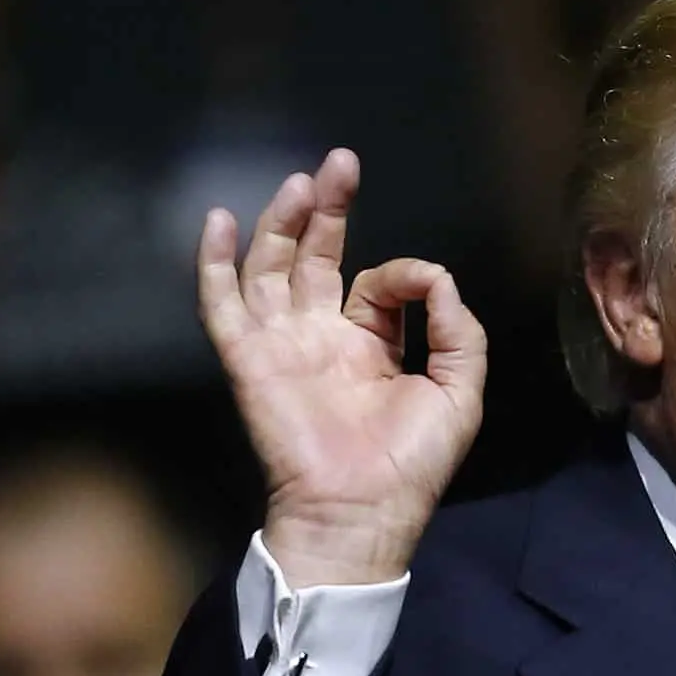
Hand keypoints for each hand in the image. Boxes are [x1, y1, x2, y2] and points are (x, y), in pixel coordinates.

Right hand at [199, 148, 486, 585]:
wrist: (363, 511)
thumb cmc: (412, 464)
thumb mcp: (460, 392)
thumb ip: (460, 332)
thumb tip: (438, 276)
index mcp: (372, 346)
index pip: (378, 285)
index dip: (403, 274)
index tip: (426, 285)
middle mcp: (323, 338)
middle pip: (317, 258)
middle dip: (327, 210)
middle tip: (339, 164)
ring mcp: (283, 346)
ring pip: (272, 269)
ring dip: (282, 223)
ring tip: (301, 182)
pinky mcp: (250, 360)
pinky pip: (222, 305)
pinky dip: (215, 263)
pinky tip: (217, 222)